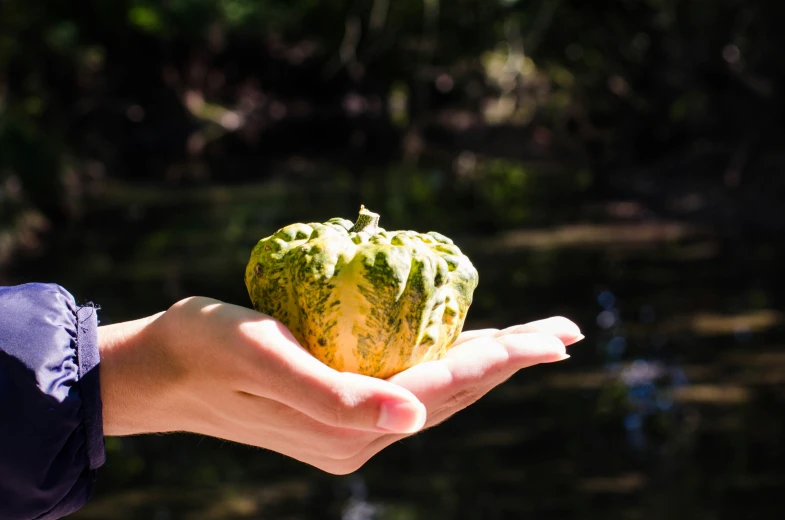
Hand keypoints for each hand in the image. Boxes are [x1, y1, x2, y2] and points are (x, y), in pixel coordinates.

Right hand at [98, 297, 582, 473]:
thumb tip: (415, 416)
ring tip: (531, 339)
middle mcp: (362, 434)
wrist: (162, 369)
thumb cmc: (208, 350)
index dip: (505, 357)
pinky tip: (463, 345)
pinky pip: (411, 382)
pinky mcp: (340, 407)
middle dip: (512, 361)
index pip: (446, 384)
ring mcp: (352, 425)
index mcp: (352, 428)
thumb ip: (337, 397)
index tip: (556, 337)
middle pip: (456, 390)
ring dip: (488, 362)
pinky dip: (449, 361)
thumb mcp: (266, 361)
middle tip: (564, 333)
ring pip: (439, 388)